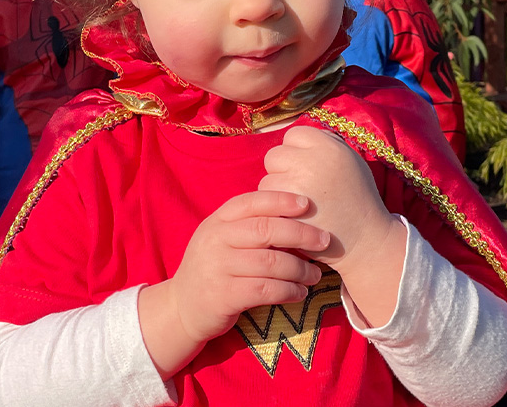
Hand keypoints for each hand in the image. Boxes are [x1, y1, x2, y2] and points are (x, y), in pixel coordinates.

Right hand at [169, 190, 329, 342]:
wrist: (181, 307)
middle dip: (302, 233)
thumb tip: (296, 215)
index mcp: (218, 220)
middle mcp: (216, 240)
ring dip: (300, 268)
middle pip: (266, 230)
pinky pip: (265, 289)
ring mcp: (218, 268)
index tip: (308, 204)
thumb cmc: (214, 268)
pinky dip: (289, 291)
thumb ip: (249, 226)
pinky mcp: (224, 295)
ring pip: (270, 262)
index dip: (281, 200)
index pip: (252, 202)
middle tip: (325, 241)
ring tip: (315, 274)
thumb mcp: (222, 239)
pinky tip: (300, 293)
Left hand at [260, 126, 400, 273]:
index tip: (305, 167)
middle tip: (300, 187)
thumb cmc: (358, 198)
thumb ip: (327, 143)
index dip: (296, 151)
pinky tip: (295, 217)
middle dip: (282, 170)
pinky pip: (267, 202)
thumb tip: (299, 137)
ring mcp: (298, 185)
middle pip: (274, 155)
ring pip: (267, 180)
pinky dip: (276, 210)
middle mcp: (312, 161)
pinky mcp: (287, 210)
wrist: (365, 238)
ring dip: (278, 192)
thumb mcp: (352, 161)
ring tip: (299, 205)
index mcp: (329, 146)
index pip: (294, 134)